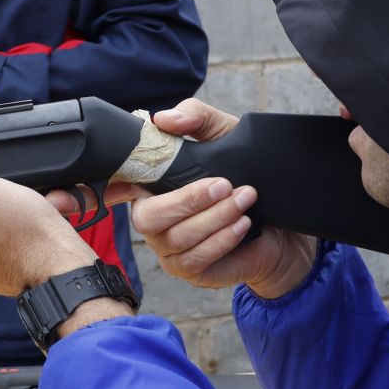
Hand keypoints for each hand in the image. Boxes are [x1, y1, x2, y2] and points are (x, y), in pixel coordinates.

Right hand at [125, 99, 317, 299]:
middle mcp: (154, 219)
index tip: (121, 185)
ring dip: (215, 217)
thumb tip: (165, 119)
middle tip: (224, 185)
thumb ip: (195, 118)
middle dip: (188, 201)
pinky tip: (241, 223)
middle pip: (146, 218)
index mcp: (151, 187)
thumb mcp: (223, 135)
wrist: (278, 226)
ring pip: (178, 238)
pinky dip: (222, 239)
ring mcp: (168, 249)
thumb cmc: (242, 176)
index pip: (118, 187)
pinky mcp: (189, 270)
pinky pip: (196, 259)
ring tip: (245, 198)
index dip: (110, 189)